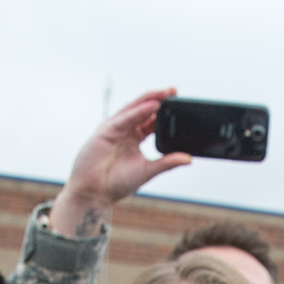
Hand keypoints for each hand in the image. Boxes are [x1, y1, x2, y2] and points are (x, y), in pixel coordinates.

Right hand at [44, 88, 190, 238]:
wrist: (95, 192)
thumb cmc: (116, 183)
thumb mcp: (148, 170)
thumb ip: (167, 162)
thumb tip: (188, 159)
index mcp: (135, 138)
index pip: (151, 120)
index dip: (164, 112)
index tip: (178, 105)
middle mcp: (125, 130)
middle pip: (143, 110)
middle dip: (158, 99)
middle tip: (174, 91)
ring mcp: (115, 129)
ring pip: (134, 109)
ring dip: (149, 99)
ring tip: (165, 93)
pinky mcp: (106, 130)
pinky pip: (124, 118)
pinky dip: (138, 111)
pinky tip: (151, 106)